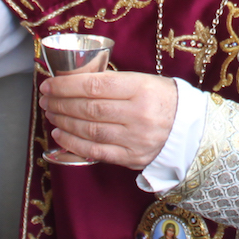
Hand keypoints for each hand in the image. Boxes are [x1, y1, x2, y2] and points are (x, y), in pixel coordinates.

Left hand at [39, 71, 177, 170]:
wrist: (192, 130)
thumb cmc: (165, 100)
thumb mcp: (145, 81)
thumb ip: (115, 83)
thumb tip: (76, 83)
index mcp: (142, 88)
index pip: (95, 85)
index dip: (67, 85)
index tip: (50, 84)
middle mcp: (138, 114)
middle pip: (89, 108)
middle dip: (61, 103)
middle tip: (46, 99)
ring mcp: (134, 138)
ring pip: (89, 130)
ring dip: (64, 122)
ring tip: (51, 113)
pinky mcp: (131, 158)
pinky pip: (95, 151)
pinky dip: (73, 143)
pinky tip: (60, 134)